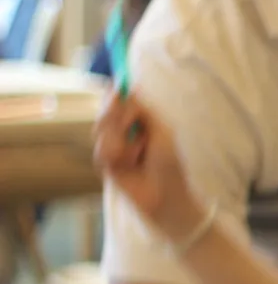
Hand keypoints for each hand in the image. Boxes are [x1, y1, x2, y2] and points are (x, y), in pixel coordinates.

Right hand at [93, 92, 206, 241]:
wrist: (165, 197)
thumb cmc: (170, 166)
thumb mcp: (162, 133)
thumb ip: (144, 110)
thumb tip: (130, 87)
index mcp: (142, 122)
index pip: (121, 101)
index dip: (115, 93)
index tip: (114, 86)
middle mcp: (126, 132)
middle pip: (106, 110)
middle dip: (113, 114)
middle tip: (127, 122)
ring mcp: (114, 147)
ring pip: (101, 129)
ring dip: (118, 140)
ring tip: (137, 156)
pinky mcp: (106, 163)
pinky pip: (101, 150)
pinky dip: (116, 156)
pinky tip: (129, 167)